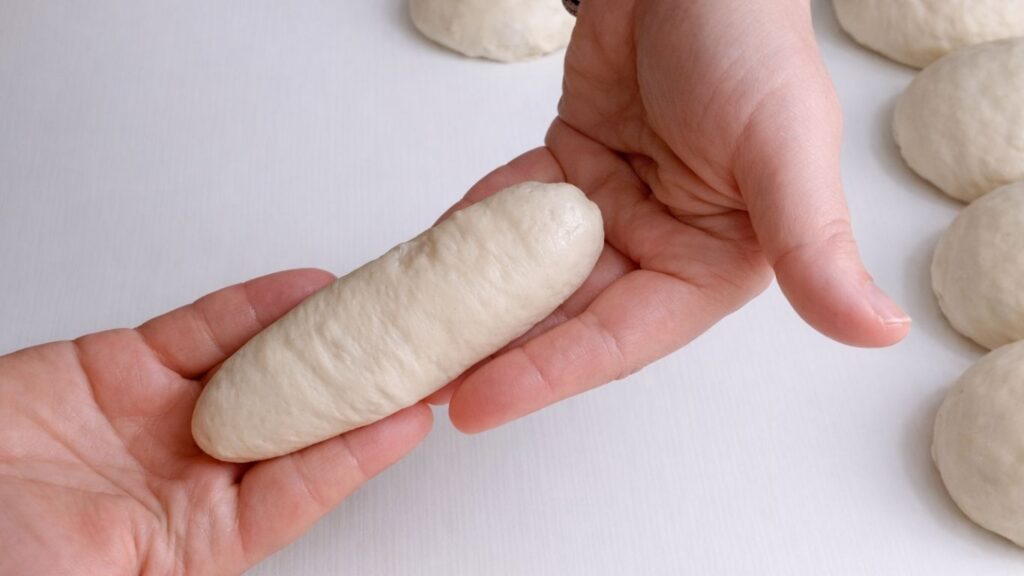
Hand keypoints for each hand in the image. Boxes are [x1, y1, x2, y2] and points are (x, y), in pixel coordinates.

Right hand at [0, 270, 431, 575]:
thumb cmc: (1, 562)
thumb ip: (186, 561)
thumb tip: (238, 542)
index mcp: (194, 543)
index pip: (297, 492)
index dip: (355, 454)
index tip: (410, 419)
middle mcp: (186, 478)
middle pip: (289, 422)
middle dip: (349, 387)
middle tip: (410, 352)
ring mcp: (156, 418)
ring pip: (255, 367)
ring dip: (312, 339)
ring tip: (369, 311)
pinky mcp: (119, 367)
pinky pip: (199, 331)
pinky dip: (249, 309)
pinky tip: (299, 292)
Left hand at [432, 0, 910, 430]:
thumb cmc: (747, 43)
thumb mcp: (784, 149)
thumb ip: (814, 246)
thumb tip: (879, 331)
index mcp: (711, 264)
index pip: (621, 337)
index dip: (550, 375)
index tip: (478, 406)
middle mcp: (657, 247)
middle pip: (562, 317)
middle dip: (493, 352)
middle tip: (418, 383)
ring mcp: (606, 211)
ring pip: (528, 273)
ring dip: (470, 304)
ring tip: (404, 337)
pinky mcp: (568, 171)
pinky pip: (508, 213)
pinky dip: (466, 236)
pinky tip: (417, 265)